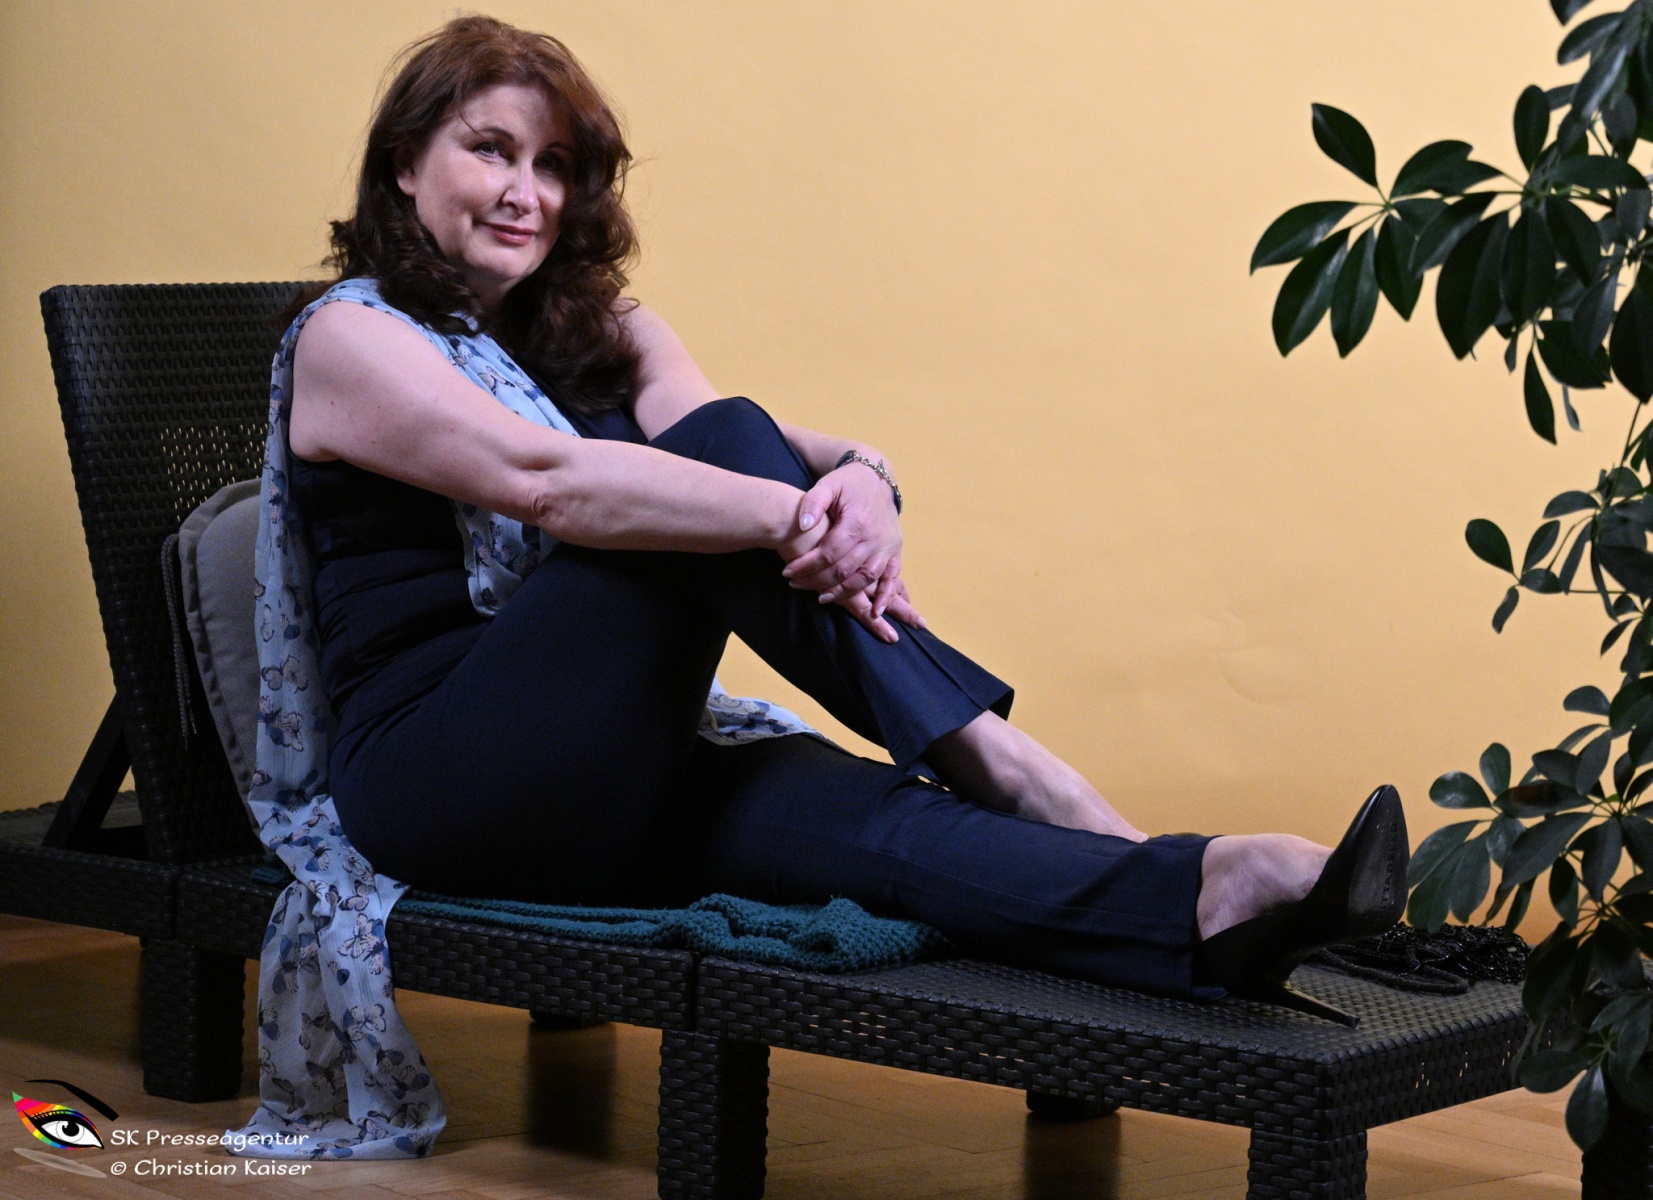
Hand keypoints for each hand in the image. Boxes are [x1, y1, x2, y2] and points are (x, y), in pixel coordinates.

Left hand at [773, 495, 926, 644]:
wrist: (877, 477)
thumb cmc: (847, 483)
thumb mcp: (827, 484)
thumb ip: (813, 502)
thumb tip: (803, 525)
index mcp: (856, 521)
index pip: (828, 552)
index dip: (806, 566)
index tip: (787, 573)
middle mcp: (874, 537)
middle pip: (844, 569)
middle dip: (817, 581)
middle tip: (796, 585)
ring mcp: (887, 546)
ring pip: (865, 578)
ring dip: (844, 592)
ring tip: (822, 598)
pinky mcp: (895, 551)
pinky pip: (893, 579)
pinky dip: (886, 597)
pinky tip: (874, 612)